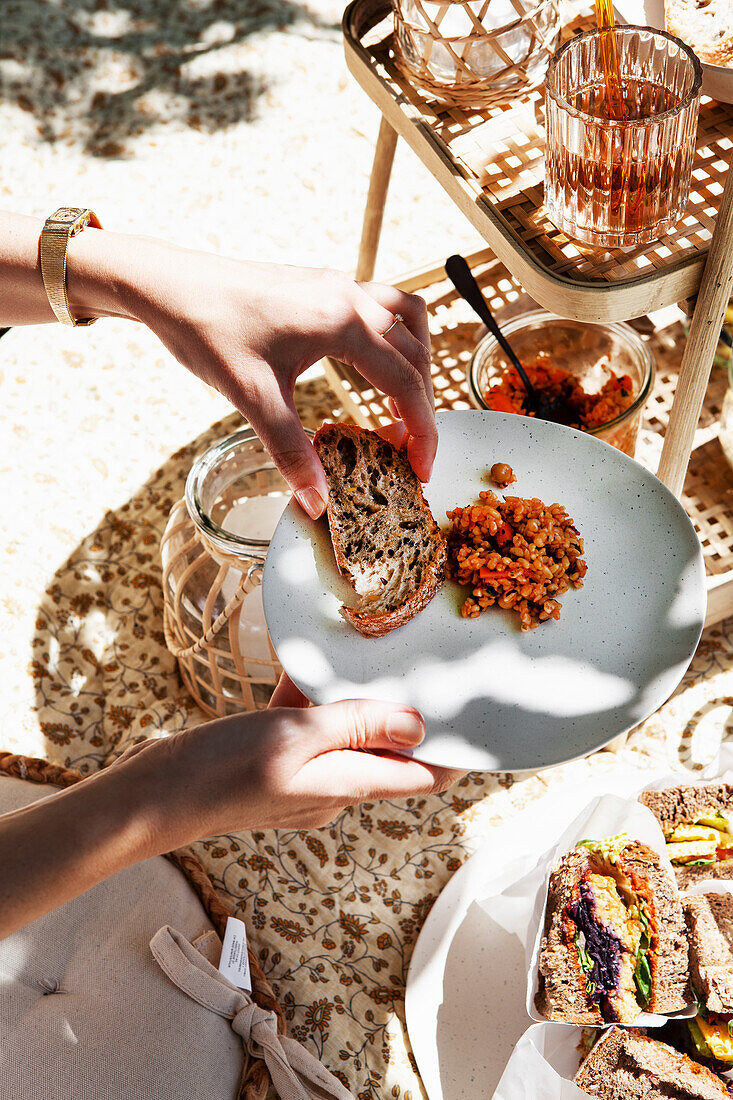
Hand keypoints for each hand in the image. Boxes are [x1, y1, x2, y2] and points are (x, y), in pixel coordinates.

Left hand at [121, 243, 436, 513]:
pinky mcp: (322, 286)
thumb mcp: (251, 396)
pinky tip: (368, 369)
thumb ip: (290, 450)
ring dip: (415, 364)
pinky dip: (391, 342)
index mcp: (343, 323)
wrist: (169, 284)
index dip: (422, 431)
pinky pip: (380, 309)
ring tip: (400, 408)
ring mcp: (338, 286)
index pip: (406, 382)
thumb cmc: (207, 330)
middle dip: (421, 406)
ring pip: (406, 322)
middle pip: (415, 354)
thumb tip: (318, 502)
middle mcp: (350, 297)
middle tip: (409, 451)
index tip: (421, 469)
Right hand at [127, 675, 463, 843]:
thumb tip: (417, 723)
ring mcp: (302, 775)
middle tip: (421, 664)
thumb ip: (357, 726)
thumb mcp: (296, 737)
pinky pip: (306, 726)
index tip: (477, 714)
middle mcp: (332, 785)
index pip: (424, 774)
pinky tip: (303, 665)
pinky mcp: (272, 762)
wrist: (152, 797)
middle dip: (404, 710)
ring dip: (352, 696)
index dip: (456, 751)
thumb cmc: (222, 769)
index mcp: (347, 785)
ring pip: (345, 730)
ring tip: (363, 654)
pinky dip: (310, 698)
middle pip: (387, 748)